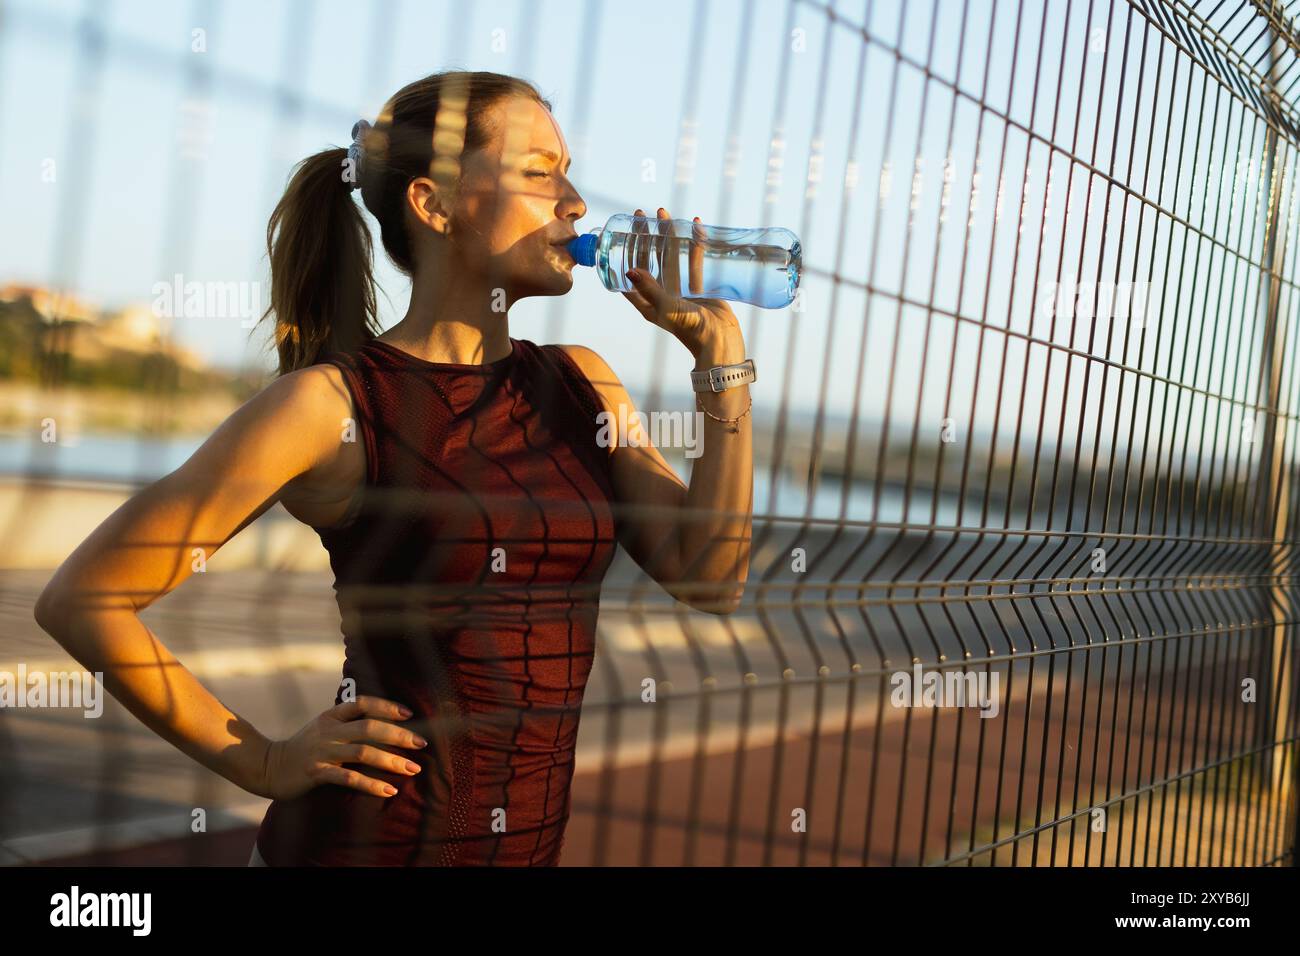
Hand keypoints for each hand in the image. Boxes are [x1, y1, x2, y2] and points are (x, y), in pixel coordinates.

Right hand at [254, 695, 426, 800]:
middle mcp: (328, 730)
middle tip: (421, 744)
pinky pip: (348, 778)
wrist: (267, 766)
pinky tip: (388, 790)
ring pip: (363, 752)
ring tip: (412, 769)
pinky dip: (371, 784)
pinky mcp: (316, 773)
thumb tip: (384, 723)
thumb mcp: (323, 727)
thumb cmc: (304, 747)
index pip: (363, 703)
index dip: (387, 706)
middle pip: (369, 728)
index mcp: (331, 716)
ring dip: (391, 761)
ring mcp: (322, 752)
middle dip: (398, 735)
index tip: (409, 714)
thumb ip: (348, 722)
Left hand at [622, 207, 742, 354]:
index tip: (624, 229)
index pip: (631, 272)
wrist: (720, 343)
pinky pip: (694, 262)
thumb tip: (629, 269)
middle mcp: (661, 295)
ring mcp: (680, 291)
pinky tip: (694, 227)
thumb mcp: (667, 308)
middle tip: (643, 214)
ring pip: (671, 257)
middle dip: (646, 236)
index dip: (626, 250)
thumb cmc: (691, 330)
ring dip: (668, 236)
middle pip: (650, 259)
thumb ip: (649, 289)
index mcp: (647, 302)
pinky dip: (693, 245)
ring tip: (665, 213)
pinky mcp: (699, 289)